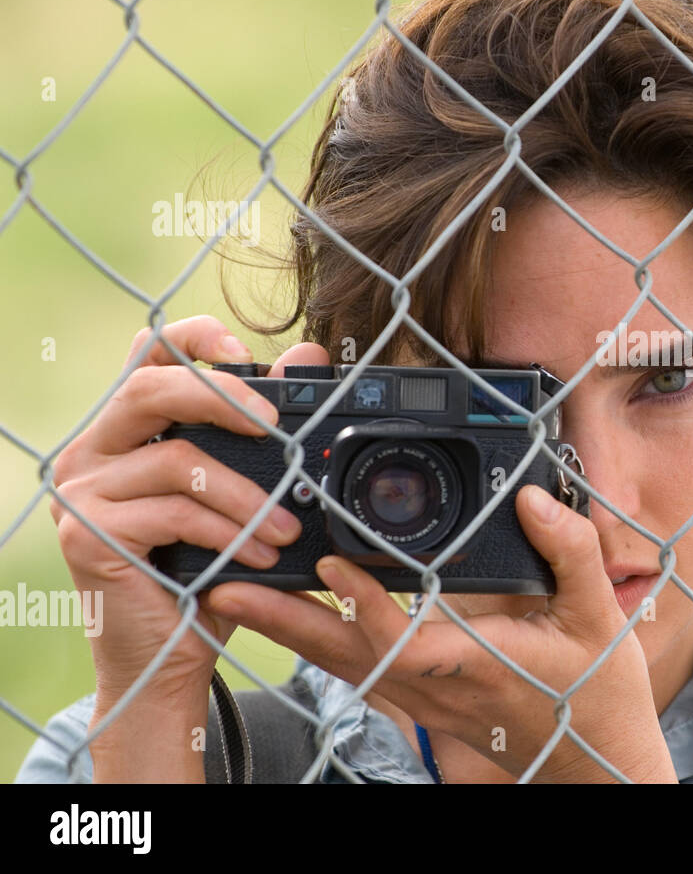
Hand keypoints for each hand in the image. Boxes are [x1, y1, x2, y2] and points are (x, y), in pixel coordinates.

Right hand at [47, 315, 324, 777]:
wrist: (169, 658)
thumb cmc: (207, 572)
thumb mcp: (242, 493)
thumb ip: (264, 428)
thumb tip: (306, 356)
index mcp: (127, 430)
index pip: (146, 354)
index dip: (191, 337)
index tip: (240, 347)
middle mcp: (93, 451)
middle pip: (151, 387)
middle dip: (224, 397)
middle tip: (276, 427)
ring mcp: (83, 492)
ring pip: (177, 459)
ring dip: (248, 496)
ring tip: (286, 528)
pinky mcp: (88, 535)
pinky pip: (173, 513)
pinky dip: (228, 533)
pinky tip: (256, 557)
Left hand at [206, 483, 678, 782]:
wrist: (592, 758)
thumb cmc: (597, 692)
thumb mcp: (599, 616)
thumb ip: (570, 551)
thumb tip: (533, 500)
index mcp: (479, 664)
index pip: (405, 641)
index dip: (364, 607)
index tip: (331, 565)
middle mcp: (438, 686)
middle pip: (346, 656)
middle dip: (283, 621)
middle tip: (226, 586)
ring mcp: (423, 698)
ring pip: (341, 666)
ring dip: (287, 629)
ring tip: (235, 592)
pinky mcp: (419, 699)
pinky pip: (355, 671)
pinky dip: (315, 641)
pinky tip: (289, 615)